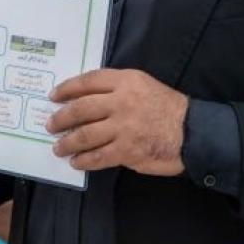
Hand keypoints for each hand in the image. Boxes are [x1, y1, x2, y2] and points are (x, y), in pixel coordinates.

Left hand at [48, 68, 188, 174]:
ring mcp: (123, 127)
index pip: (89, 81)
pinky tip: (76, 162)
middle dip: (61, 118)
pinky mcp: (127, 150)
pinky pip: (98, 156)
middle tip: (50, 124)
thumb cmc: (168, 108)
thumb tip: (86, 100)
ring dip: (67, 142)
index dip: (67, 88)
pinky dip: (83, 160)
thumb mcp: (144, 85)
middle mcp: (122, 101)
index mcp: (126, 81)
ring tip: (58, 147)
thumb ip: (118, 88)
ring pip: (85, 135)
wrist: (193, 132)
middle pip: (81, 108)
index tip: (54, 95)